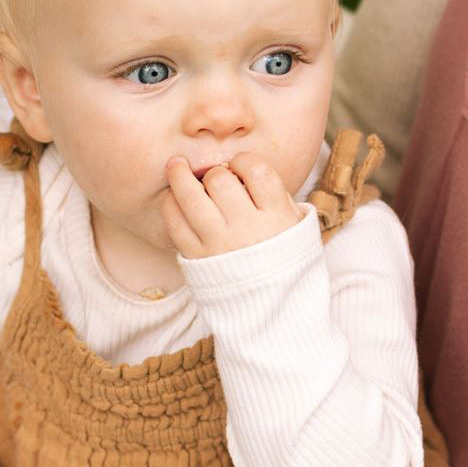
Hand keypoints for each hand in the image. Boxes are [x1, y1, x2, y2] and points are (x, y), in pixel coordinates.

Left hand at [163, 151, 302, 258]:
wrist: (272, 305)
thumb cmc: (282, 257)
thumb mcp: (296, 225)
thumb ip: (276, 196)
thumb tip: (243, 170)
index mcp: (277, 217)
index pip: (257, 171)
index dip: (243, 161)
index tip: (239, 166)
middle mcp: (247, 229)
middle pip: (220, 180)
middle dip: (214, 172)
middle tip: (214, 178)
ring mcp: (220, 244)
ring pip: (191, 197)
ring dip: (179, 176)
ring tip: (176, 166)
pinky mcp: (198, 258)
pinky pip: (176, 224)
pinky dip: (171, 206)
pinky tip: (174, 199)